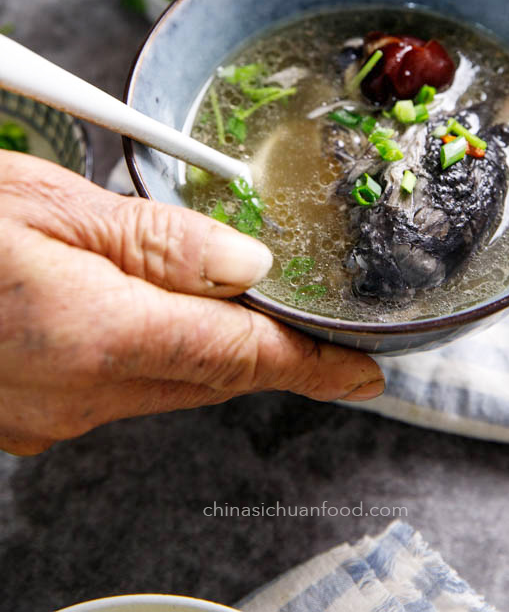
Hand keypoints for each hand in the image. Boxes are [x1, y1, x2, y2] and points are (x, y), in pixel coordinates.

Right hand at [0, 153, 383, 454]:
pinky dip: (154, 358)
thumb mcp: (48, 202)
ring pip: (166, 386)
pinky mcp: (27, 419)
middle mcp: (77, 393)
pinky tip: (151, 322)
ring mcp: (48, 416)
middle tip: (320, 340)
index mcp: (95, 334)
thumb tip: (245, 262)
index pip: (237, 354)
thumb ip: (155, 241)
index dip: (310, 365)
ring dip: (210, 352)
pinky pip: (118, 391)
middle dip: (269, 357)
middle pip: (209, 376)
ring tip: (243, 317)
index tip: (362, 372)